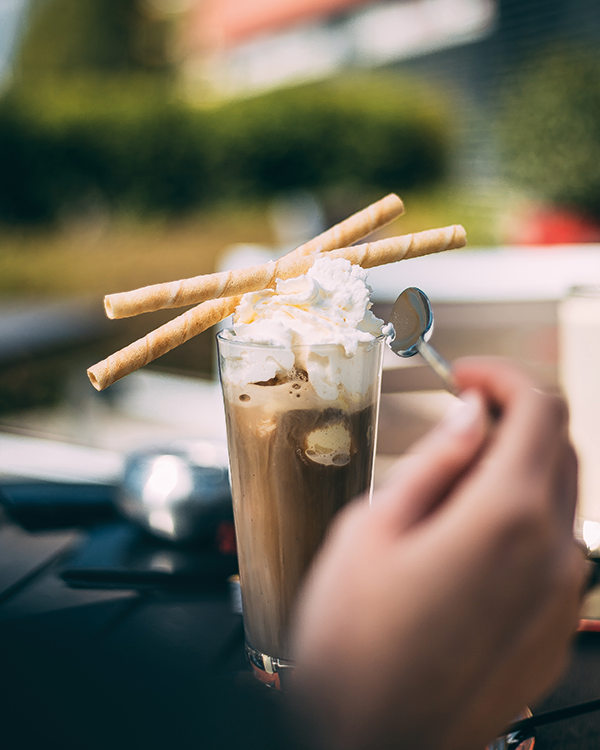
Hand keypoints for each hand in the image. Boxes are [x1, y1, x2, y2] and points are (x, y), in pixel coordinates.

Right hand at [290, 358, 586, 749]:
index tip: (468, 376)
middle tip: (459, 418)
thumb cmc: (353, 646)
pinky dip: (524, 518)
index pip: (539, 409)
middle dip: (513, 416)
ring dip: (519, 467)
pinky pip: (555, 549)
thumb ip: (436, 463)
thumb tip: (469, 418)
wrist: (367, 745)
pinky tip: (470, 535)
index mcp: (505, 518)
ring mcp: (559, 598)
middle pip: (561, 447)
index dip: (503, 376)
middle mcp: (551, 555)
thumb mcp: (373, 529)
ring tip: (456, 480)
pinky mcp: (551, 629)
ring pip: (561, 497)